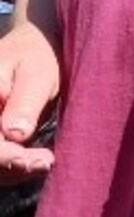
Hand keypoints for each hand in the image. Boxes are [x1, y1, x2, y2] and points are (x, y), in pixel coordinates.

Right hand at [0, 23, 59, 182]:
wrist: (35, 45)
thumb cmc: (37, 54)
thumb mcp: (35, 74)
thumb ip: (24, 103)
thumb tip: (14, 135)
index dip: (4, 157)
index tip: (34, 160)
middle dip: (12, 167)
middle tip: (46, 161)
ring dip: (14, 171)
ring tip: (45, 161)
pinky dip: (14, 167)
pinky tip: (36, 162)